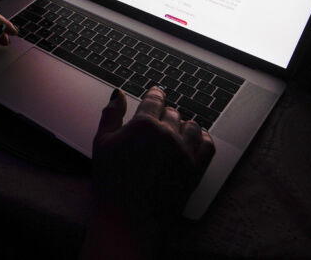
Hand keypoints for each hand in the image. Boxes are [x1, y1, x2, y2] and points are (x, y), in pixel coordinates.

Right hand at [91, 87, 214, 233]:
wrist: (128, 218)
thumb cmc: (110, 181)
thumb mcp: (101, 142)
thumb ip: (111, 114)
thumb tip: (118, 94)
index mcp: (143, 124)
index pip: (155, 99)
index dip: (155, 94)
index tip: (156, 92)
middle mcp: (167, 134)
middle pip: (173, 113)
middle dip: (165, 114)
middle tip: (158, 120)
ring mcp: (184, 152)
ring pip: (192, 126)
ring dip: (184, 125)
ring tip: (176, 130)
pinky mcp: (196, 170)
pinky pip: (208, 145)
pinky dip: (203, 139)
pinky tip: (194, 140)